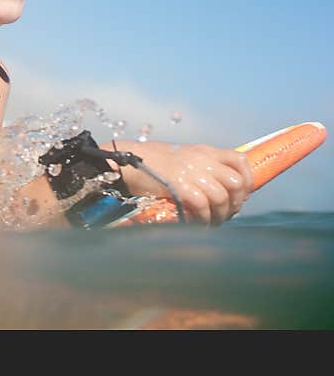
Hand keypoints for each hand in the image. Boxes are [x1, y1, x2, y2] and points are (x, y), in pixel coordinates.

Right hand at [115, 141, 253, 224]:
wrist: (126, 163)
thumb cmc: (152, 165)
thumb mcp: (182, 159)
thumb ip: (201, 168)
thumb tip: (221, 190)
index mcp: (204, 151)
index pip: (240, 160)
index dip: (248, 179)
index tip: (244, 194)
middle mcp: (201, 160)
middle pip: (236, 183)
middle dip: (237, 202)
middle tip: (228, 213)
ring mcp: (191, 173)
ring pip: (222, 198)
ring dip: (220, 215)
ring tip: (212, 222)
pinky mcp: (179, 186)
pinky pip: (203, 206)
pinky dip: (204, 219)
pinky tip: (200, 223)